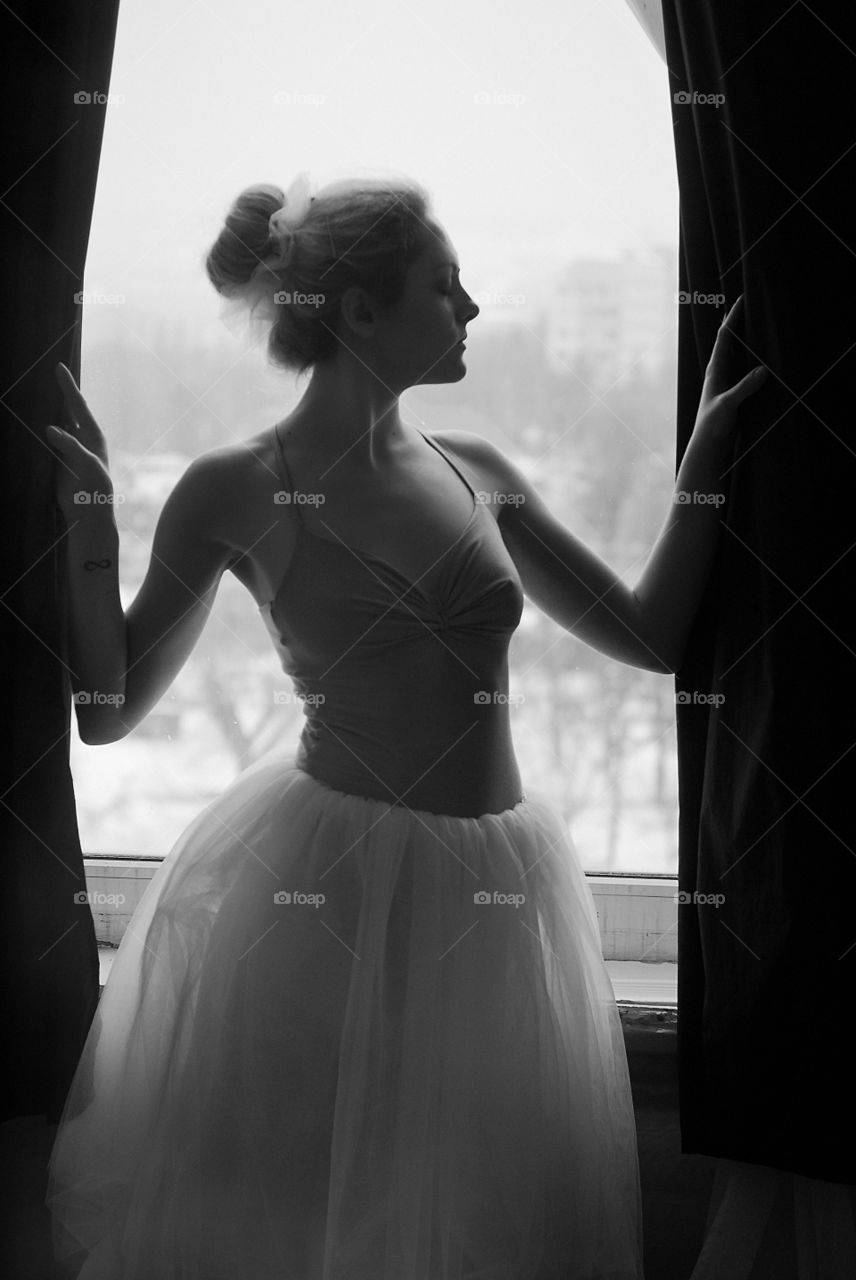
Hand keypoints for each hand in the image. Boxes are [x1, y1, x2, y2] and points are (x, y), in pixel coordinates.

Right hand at [45, 363, 115, 522]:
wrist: (87, 516)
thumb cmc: (95, 492)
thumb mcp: (88, 468)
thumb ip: (71, 447)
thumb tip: (50, 428)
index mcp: (92, 436)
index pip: (78, 406)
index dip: (68, 387)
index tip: (59, 367)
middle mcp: (80, 438)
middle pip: (66, 409)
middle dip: (56, 391)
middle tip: (44, 369)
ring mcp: (66, 448)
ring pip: (53, 421)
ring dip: (44, 408)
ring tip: (33, 388)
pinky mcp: (54, 459)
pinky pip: (43, 439)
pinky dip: (35, 428)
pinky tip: (25, 418)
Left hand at [692, 294, 766, 446]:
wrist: (708, 445)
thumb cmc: (713, 425)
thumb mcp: (729, 406)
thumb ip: (744, 388)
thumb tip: (763, 370)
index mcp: (715, 370)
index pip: (724, 337)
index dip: (733, 317)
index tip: (742, 299)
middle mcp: (718, 371)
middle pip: (728, 339)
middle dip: (736, 320)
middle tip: (746, 301)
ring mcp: (725, 379)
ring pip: (734, 351)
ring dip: (742, 336)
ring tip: (752, 318)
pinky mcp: (731, 389)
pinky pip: (741, 365)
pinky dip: (747, 354)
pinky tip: (756, 351)